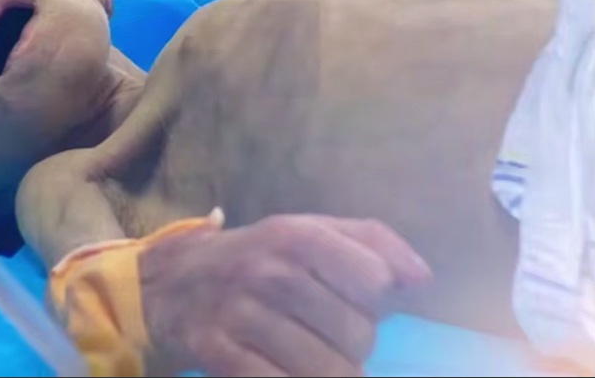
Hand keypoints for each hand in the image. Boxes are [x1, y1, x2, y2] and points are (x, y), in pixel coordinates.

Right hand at [139, 213, 431, 376]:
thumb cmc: (259, 257)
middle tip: (331, 337)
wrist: (174, 282)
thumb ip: (372, 243)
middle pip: (356, 334)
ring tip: (316, 359)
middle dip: (354, 345)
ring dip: (332, 373)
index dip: (372, 299)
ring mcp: (239, 314)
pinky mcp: (217, 352)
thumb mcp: (310, 231)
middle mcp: (268, 272)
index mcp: (296, 236)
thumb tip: (421, 280)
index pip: (373, 281)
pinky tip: (289, 370)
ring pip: (327, 370)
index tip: (352, 298)